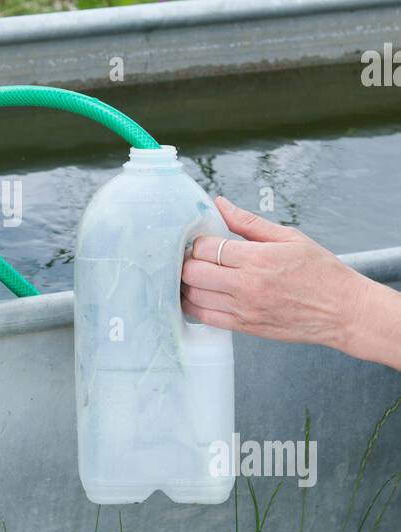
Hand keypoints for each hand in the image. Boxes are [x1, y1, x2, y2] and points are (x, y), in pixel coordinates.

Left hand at [181, 196, 372, 351]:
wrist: (343, 311)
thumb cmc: (320, 272)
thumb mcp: (289, 237)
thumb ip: (249, 222)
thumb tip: (220, 203)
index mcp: (258, 259)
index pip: (205, 247)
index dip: (198, 242)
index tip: (204, 240)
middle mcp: (247, 286)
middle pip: (192, 272)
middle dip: (188, 262)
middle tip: (196, 258)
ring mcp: (244, 310)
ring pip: (193, 296)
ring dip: (188, 284)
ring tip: (197, 275)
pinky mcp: (245, 327)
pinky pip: (204, 318)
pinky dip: (195, 306)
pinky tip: (201, 295)